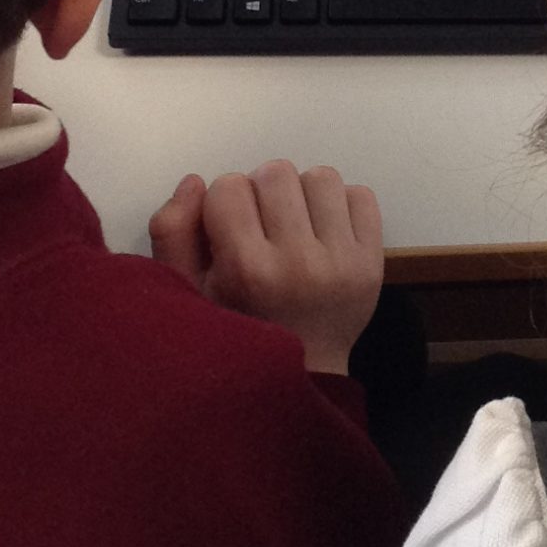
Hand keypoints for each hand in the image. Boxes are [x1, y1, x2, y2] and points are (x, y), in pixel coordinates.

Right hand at [149, 160, 383, 377]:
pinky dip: (340, 206)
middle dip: (261, 193)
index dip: (223, 203)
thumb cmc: (238, 329)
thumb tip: (195, 182)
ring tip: (294, 227)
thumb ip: (173, 233)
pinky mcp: (373, 262)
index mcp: (246, 271)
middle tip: (262, 227)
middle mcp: (298, 262)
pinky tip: (324, 233)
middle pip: (275, 173)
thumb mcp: (187, 291)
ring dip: (303, 195)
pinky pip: (360, 195)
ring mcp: (343, 262)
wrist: (304, 373)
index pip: (228, 187)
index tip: (228, 231)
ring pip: (321, 178)